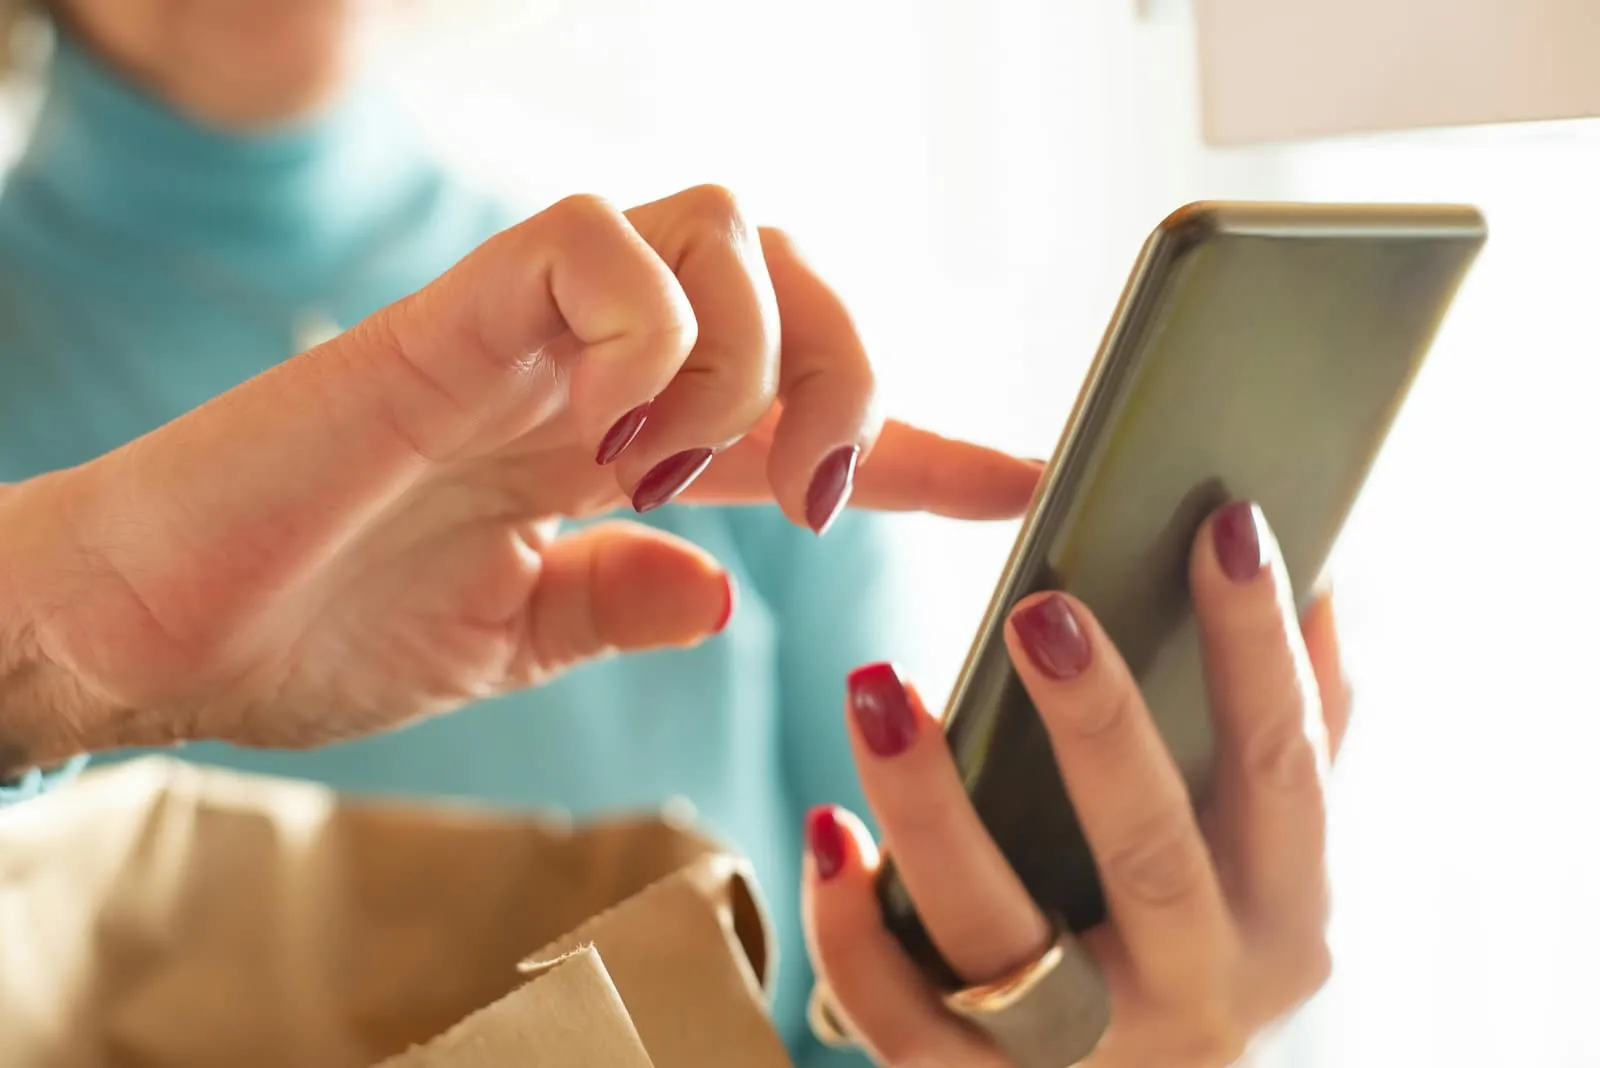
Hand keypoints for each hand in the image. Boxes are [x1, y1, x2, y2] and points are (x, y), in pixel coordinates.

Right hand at [0, 185, 1037, 765]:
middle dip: (858, 371)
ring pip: (724, 225)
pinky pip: (599, 246)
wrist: (154, 636)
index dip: (922, 443)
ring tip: (675, 475)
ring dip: (754, 363)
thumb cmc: (310, 631)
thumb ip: (616, 602)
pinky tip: (610, 436)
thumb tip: (722, 592)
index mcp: (607, 440)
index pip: (795, 413)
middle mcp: (583, 364)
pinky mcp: (449, 314)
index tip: (1016, 482)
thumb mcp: (508, 639)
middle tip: (821, 495)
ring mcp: (523, 330)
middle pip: (790, 265)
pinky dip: (653, 339)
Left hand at [803, 502, 1349, 1066]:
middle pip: (1149, 855)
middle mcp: (1198, 992)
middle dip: (1098, 727)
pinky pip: (900, 1020)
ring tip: (878, 688)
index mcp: (1281, 918)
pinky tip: (828, 830)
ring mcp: (1089, 1056)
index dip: (1256, 647)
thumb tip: (1322, 588)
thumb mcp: (1272, 874)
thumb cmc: (1204, 961)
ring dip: (933, 809)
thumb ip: (1299, 745)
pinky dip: (855, 930)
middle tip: (1038, 607)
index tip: (1225, 523)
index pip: (1283, 768)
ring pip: (1002, 935)